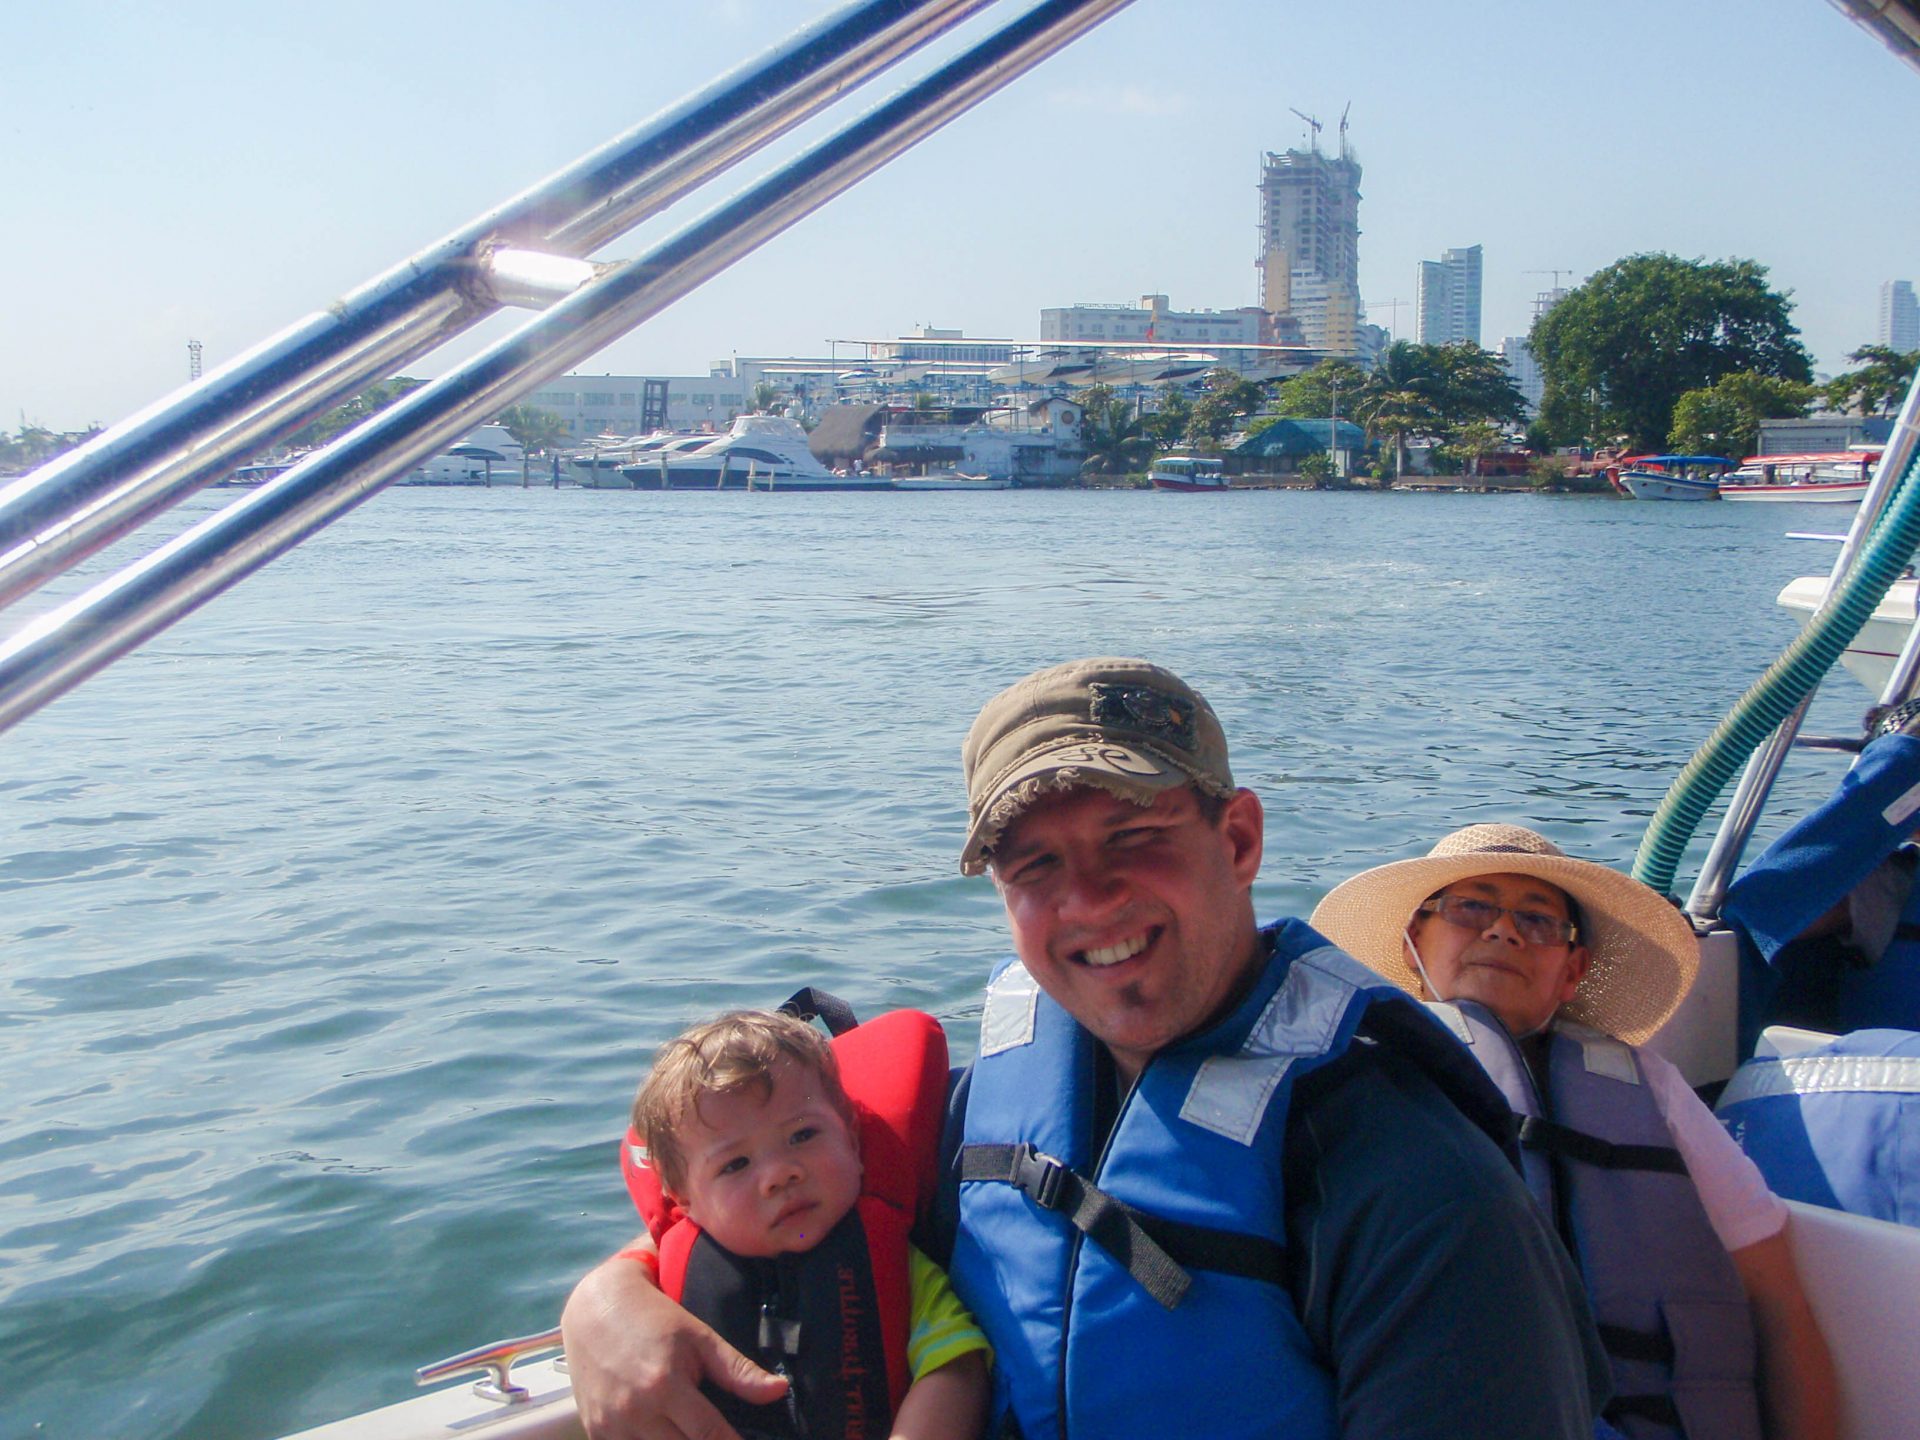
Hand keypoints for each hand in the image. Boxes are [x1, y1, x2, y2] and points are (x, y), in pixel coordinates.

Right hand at [560, 1252, 789, 1439]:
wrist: (596, 1307)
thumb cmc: (655, 1318)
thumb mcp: (699, 1337)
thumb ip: (738, 1370)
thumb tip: (780, 1391)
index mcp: (664, 1385)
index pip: (709, 1436)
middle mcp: (634, 1411)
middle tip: (723, 1437)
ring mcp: (610, 1426)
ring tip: (695, 1434)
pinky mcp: (594, 1432)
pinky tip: (667, 1434)